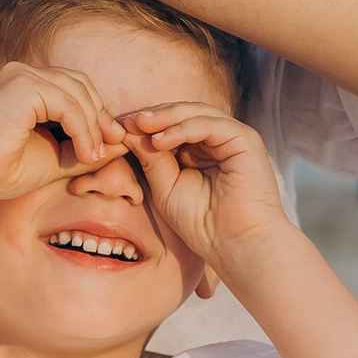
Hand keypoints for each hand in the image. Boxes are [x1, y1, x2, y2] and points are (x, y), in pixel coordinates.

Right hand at [0, 58, 126, 208]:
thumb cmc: (2, 171)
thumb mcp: (56, 157)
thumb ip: (84, 146)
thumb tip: (121, 143)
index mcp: (24, 85)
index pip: (73, 88)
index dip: (96, 113)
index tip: (111, 144)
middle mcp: (22, 73)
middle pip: (80, 84)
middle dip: (100, 115)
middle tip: (113, 145)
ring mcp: (21, 75)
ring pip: (78, 92)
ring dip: (93, 126)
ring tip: (94, 157)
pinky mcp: (24, 85)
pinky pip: (68, 104)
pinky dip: (83, 129)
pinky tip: (85, 154)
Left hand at [126, 103, 291, 264]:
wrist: (236, 244)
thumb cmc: (202, 223)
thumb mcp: (165, 187)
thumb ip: (151, 158)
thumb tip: (128, 131)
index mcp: (200, 150)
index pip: (170, 126)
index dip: (142, 126)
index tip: (113, 130)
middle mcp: (217, 140)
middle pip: (181, 114)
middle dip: (151, 117)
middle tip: (124, 122)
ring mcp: (232, 137)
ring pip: (195, 113)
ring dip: (164, 118)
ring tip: (138, 125)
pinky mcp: (245, 139)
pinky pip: (209, 124)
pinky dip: (183, 129)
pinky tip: (159, 140)